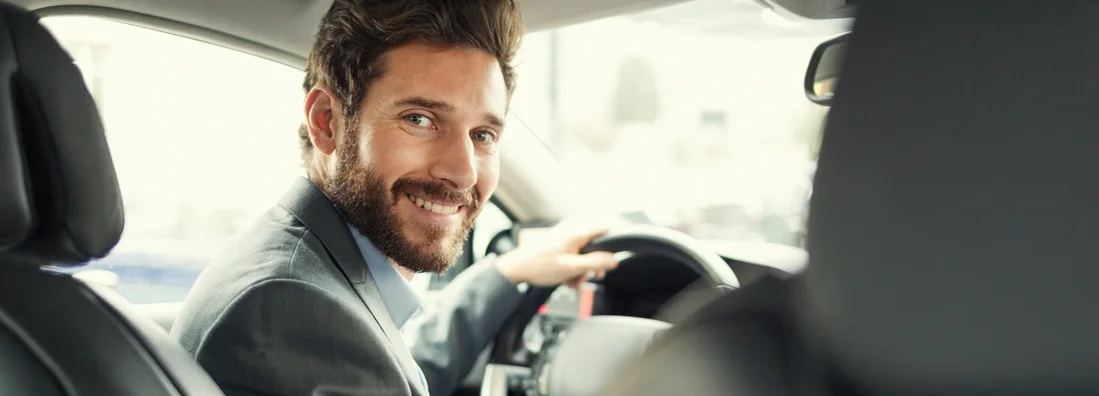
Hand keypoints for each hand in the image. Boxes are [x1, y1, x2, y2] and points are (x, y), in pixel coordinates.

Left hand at [495, 219, 618, 288]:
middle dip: (595, 263)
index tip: (612, 259)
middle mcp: (573, 229)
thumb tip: (614, 260)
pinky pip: (575, 254)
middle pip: (596, 244)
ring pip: (586, 252)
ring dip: (583, 269)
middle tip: (592, 276)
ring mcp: (566, 236)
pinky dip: (575, 267)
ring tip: (574, 281)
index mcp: (577, 231)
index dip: (613, 244)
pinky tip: (568, 279)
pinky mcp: (561, 244)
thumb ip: (595, 262)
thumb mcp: (572, 267)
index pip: (606, 228)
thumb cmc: (540, 265)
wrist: (518, 269)